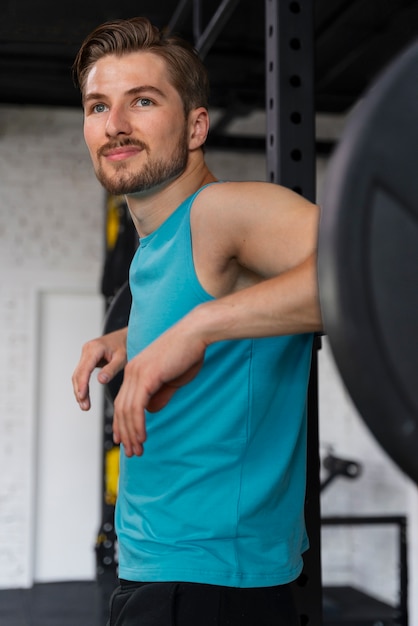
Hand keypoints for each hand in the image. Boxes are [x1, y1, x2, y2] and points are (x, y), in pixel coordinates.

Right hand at [72, 327, 127, 410]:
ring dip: (79, 391)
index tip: (82, 397)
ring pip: (77, 375)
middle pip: (78, 373)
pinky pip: (81, 374)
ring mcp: (85, 354)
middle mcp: (87, 350)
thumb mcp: (122, 358)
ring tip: (84, 406)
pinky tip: (84, 397)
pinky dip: (82, 386)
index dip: (82, 384)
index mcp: (94, 348)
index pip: (85, 368)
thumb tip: (101, 381)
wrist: (126, 336)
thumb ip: (111, 369)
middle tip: (85, 407)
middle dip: (80, 391)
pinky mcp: (87, 359)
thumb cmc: (126, 345)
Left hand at [112, 318, 206, 456]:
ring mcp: (137, 373)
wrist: (195, 333)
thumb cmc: (188, 353)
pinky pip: (136, 407)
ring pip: (127, 411)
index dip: (122, 423)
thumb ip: (160, 394)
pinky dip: (138, 425)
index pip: (123, 402)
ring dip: (131, 433)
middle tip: (131, 452)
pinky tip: (142, 438)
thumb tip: (150, 411)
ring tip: (137, 450)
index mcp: (136, 371)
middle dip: (125, 433)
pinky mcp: (146, 376)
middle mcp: (131, 372)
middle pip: (120, 409)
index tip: (125, 441)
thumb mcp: (172, 379)